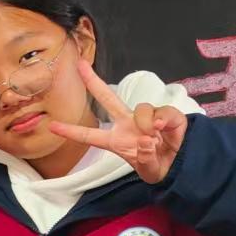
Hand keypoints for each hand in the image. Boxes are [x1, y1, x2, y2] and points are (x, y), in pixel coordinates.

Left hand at [48, 60, 188, 184]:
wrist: (182, 166)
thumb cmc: (159, 167)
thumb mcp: (149, 170)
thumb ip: (145, 159)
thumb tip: (145, 140)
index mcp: (116, 141)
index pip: (90, 136)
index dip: (72, 131)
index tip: (52, 126)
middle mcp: (128, 124)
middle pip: (108, 99)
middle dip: (93, 82)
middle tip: (80, 65)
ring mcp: (147, 118)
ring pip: (142, 108)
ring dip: (146, 123)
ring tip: (154, 139)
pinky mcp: (166, 115)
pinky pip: (162, 112)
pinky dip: (162, 121)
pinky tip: (162, 130)